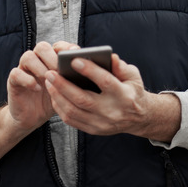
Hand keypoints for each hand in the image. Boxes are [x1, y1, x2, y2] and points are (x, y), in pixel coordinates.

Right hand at [6, 41, 79, 130]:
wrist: (33, 117)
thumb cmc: (54, 100)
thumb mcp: (68, 90)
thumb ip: (76, 79)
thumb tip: (93, 72)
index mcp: (52, 59)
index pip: (58, 45)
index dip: (66, 47)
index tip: (75, 54)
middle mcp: (37, 60)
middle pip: (42, 47)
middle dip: (52, 56)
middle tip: (61, 69)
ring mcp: (24, 69)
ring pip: (28, 56)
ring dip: (40, 66)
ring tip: (49, 78)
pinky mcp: (13, 81)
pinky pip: (16, 73)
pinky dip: (27, 79)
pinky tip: (37, 88)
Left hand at [43, 47, 179, 141]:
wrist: (138, 118)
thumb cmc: (132, 91)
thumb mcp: (133, 76)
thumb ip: (121, 66)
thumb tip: (110, 57)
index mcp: (124, 95)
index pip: (105, 82)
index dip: (90, 70)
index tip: (74, 60)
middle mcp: (112, 111)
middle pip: (83, 99)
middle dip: (63, 85)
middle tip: (50, 72)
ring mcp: (102, 123)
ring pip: (73, 111)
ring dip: (58, 96)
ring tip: (49, 82)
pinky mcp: (94, 130)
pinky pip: (71, 120)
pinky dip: (60, 107)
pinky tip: (54, 95)